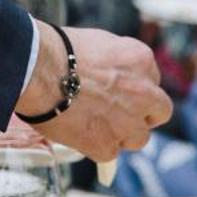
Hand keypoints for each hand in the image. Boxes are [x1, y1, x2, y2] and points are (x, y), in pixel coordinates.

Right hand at [17, 22, 168, 163]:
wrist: (37, 70)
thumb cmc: (57, 52)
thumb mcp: (99, 45)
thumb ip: (117, 65)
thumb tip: (114, 78)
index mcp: (141, 61)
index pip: (151, 82)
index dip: (135, 90)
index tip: (120, 93)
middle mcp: (144, 93)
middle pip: (160, 112)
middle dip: (144, 115)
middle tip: (122, 115)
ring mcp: (128, 123)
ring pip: (139, 138)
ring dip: (122, 134)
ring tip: (95, 125)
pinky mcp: (108, 146)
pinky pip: (109, 152)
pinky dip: (96, 146)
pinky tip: (78, 132)